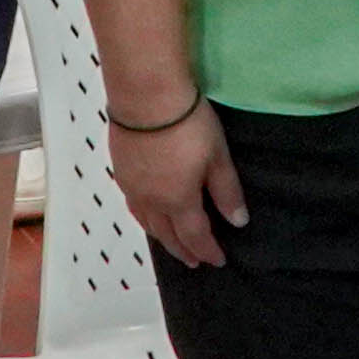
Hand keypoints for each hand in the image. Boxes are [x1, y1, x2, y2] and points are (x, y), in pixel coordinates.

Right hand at [108, 97, 249, 268]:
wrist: (146, 96)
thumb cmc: (187, 124)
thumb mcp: (218, 157)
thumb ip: (227, 192)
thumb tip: (237, 222)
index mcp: (178, 201)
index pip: (195, 236)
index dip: (207, 251)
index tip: (218, 261)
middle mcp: (152, 201)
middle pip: (167, 235)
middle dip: (183, 250)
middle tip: (193, 262)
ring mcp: (132, 186)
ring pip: (147, 223)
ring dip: (161, 237)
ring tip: (171, 243)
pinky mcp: (121, 170)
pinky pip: (133, 206)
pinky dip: (145, 218)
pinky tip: (147, 213)